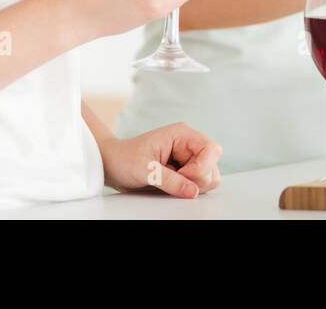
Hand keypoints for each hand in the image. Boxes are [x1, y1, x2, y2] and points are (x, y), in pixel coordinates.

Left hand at [99, 123, 221, 197]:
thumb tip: (192, 191)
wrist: (112, 163)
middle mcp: (189, 144)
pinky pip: (200, 183)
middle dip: (197, 179)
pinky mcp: (186, 169)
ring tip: (170, 183)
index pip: (211, 149)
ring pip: (210, 176)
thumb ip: (169, 180)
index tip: (182, 177)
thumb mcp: (145, 170)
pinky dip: (190, 189)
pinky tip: (171, 186)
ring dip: (194, 185)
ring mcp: (189, 157)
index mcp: (182, 134)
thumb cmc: (124, 159)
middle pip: (213, 165)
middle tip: (173, 181)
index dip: (201, 168)